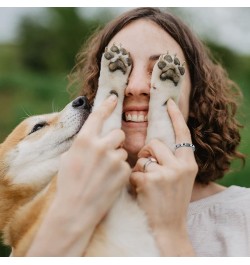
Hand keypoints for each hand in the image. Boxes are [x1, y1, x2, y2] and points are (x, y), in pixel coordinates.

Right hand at [27, 95, 130, 255]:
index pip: (98, 116)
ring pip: (122, 151)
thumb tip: (89, 137)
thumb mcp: (67, 158)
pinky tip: (109, 181)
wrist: (75, 210)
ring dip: (116, 158)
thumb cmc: (68, 184)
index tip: (114, 98)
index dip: (107, 105)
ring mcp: (113, 159)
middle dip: (115, 141)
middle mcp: (100, 146)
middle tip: (108, 152)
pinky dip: (120, 171)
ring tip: (105, 172)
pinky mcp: (123, 172)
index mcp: (84, 140)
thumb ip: (81, 145)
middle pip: (119, 134)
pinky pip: (125, 166)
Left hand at [130, 99, 197, 255]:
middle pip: (154, 142)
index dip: (175, 116)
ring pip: (142, 156)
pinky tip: (140, 192)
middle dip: (146, 152)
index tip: (168, 102)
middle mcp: (180, 166)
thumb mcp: (181, 178)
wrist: (169, 227)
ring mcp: (166, 173)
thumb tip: (155, 143)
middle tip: (147, 167)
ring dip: (139, 168)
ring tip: (145, 183)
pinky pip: (133, 171)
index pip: (182, 134)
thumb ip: (173, 160)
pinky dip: (133, 180)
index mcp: (188, 163)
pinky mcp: (150, 181)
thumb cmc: (171, 201)